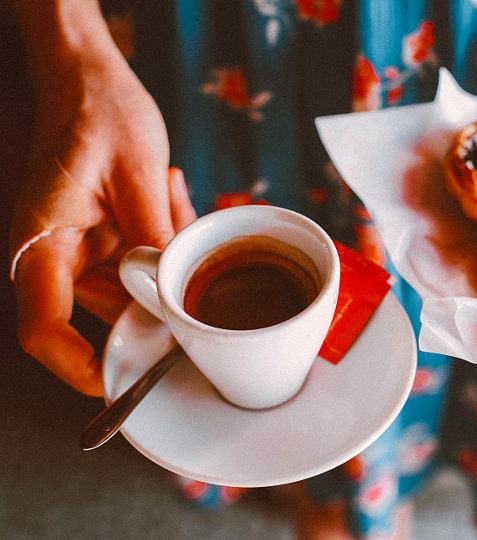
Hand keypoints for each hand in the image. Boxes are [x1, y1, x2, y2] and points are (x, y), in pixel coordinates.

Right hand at [9, 4, 195, 394]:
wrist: (90, 80)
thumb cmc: (100, 112)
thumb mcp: (137, 171)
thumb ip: (156, 235)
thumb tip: (175, 292)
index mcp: (43, 242)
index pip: (43, 326)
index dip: (75, 366)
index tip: (118, 381)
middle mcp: (57, 255)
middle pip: (106, 312)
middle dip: (159, 300)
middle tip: (186, 254)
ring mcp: (83, 250)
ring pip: (134, 289)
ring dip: (169, 262)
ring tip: (169, 193)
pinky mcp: (105, 240)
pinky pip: (144, 264)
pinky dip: (168, 243)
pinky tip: (169, 191)